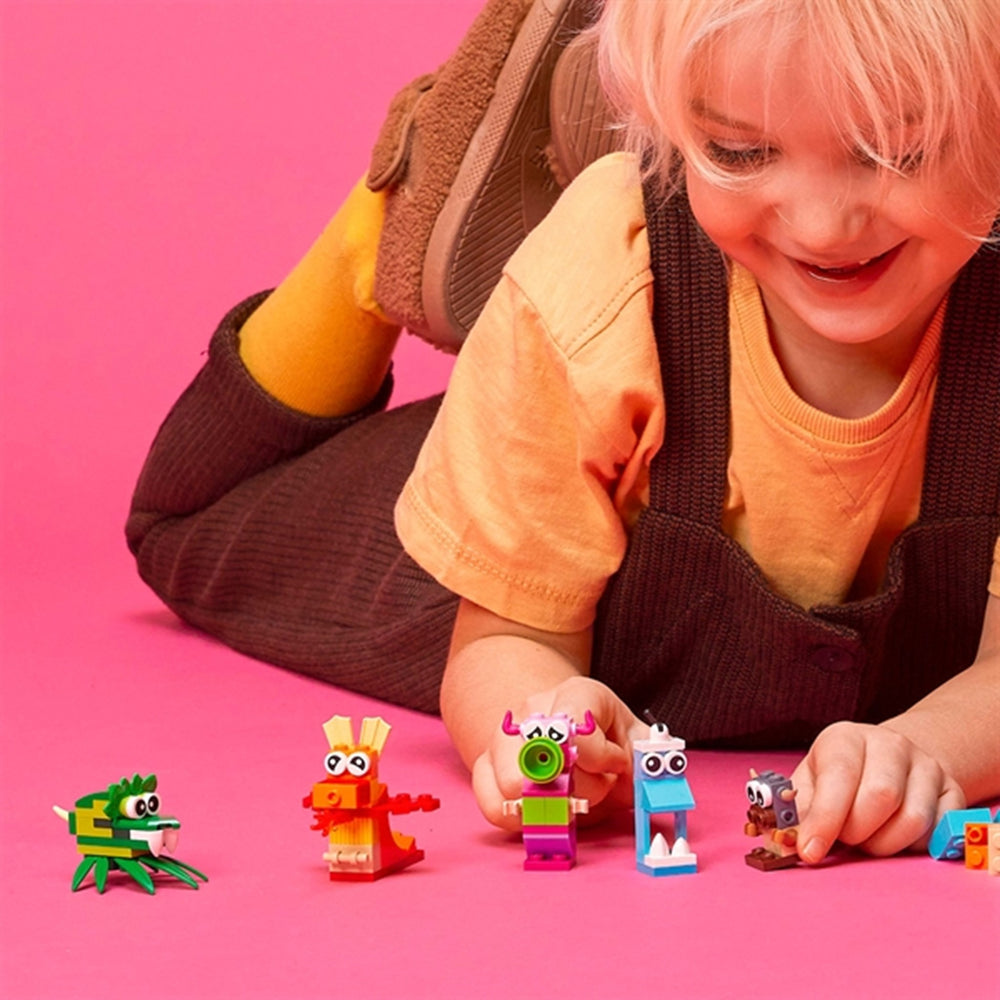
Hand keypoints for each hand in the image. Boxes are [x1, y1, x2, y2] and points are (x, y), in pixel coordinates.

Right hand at [470, 675, 644, 828]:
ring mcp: (504, 735)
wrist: (569, 731)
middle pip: (541, 759)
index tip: (616, 766)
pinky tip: (539, 813)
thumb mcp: (638, 743)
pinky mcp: (485, 765)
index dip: (600, 758)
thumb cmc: (610, 742)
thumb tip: (657, 773)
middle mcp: (534, 708)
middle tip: (590, 790)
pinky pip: (490, 801)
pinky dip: (515, 818)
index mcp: (577, 694)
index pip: (576, 726)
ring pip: (511, 782)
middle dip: (573, 788)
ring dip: (544, 806)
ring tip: (564, 802)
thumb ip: (650, 759)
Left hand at [791, 720, 965, 862]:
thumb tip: (789, 837)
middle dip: (857, 832)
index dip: (824, 820)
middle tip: (846, 838)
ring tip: (868, 837)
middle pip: (881, 797)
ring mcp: (927, 766)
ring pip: (913, 820)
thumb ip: (800, 807)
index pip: (839, 777)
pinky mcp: (953, 791)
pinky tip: (894, 836)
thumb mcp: (812, 780)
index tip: (810, 851)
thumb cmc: (841, 775)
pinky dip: (913, 847)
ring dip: (884, 844)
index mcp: (846, 737)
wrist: (890, 758)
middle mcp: (890, 744)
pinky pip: (937, 833)